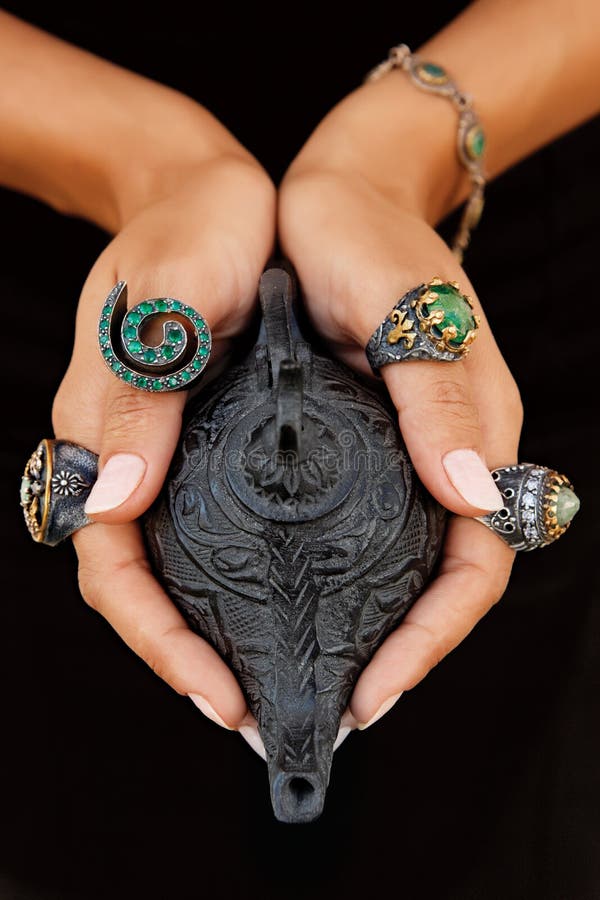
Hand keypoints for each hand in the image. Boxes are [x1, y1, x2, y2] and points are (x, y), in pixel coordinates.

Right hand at [52, 148, 274, 752]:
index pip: (112, 567)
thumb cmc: (184, 233)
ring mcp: (167, 453)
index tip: (218, 693)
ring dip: (216, 630)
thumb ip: (135, 398)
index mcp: (104, 433)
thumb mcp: (161, 302)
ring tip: (275, 678)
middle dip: (191, 657)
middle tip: (258, 711)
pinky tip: (286, 598)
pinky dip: (240, 577)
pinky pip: (210, 527)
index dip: (158, 640)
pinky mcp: (205, 443)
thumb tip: (112, 502)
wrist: (205, 190)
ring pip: (176, 565)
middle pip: (144, 584)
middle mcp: (131, 456)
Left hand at [279, 78, 522, 735]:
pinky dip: (340, 574)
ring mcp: (405, 451)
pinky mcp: (366, 441)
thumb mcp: (410, 310)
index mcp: (473, 432)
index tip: (373, 691)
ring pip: (402, 561)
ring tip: (309, 672)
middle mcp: (445, 454)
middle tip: (331, 706)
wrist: (343, 190)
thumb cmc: (371, 238)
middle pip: (439, 580)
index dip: (433, 638)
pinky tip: (294, 595)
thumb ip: (444, 402)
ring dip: (368, 624)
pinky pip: (366, 525)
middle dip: (395, 652)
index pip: (476, 564)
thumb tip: (474, 500)